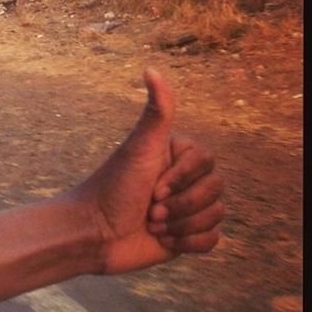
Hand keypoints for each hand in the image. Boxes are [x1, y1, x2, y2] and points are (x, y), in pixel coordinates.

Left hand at [69, 69, 223, 274]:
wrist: (95, 233)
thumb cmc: (114, 186)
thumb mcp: (140, 146)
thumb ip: (156, 110)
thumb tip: (150, 68)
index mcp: (174, 154)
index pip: (207, 161)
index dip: (182, 178)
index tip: (152, 186)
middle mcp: (182, 178)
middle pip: (215, 189)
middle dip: (182, 205)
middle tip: (150, 209)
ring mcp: (186, 206)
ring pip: (216, 214)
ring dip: (183, 225)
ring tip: (153, 224)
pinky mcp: (186, 235)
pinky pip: (213, 240)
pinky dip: (189, 243)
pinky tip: (163, 240)